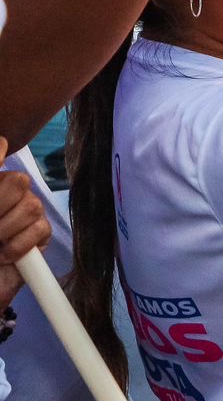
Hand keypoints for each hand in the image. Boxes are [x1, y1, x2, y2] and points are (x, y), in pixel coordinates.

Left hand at [0, 158, 48, 311]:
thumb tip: (1, 144)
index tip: (0, 150)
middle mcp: (6, 195)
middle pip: (18, 180)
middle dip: (1, 203)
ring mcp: (25, 215)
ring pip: (32, 206)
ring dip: (6, 230)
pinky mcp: (40, 236)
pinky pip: (40, 229)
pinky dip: (19, 245)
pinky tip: (4, 256)